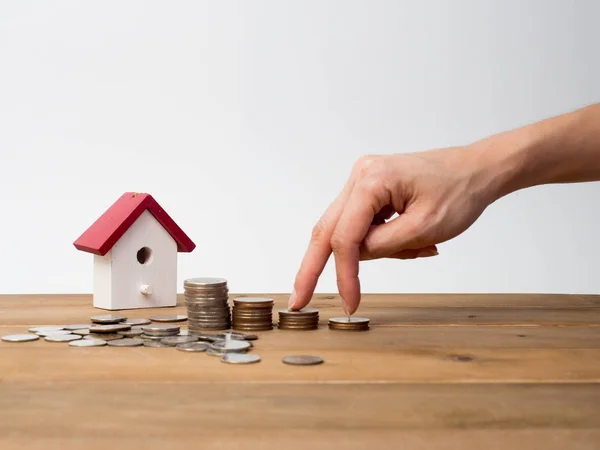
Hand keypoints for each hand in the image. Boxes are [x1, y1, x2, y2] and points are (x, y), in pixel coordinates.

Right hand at [289, 146, 496, 313]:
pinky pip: (362, 223)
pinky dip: (378, 241)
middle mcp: (360, 175)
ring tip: (418, 248)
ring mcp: (363, 180)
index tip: (349, 303)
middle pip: (327, 230)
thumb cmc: (460, 192)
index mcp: (372, 180)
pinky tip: (411, 241)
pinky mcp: (371, 188)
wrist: (477, 169)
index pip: (345, 236)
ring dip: (368, 252)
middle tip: (298, 300)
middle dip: (313, 268)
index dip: (344, 275)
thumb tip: (354, 257)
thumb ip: (382, 246)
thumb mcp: (424, 228)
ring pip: (346, 229)